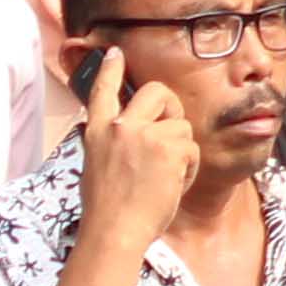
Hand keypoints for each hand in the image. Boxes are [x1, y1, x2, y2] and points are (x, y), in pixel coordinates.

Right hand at [70, 47, 197, 249]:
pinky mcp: (168, 147)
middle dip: (171, 107)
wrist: (114, 231)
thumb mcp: (95, 167)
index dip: (110, 69)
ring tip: (166, 177)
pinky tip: (173, 186)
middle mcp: (120, 126)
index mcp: (97, 131)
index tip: (115, 54)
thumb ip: (109, 144)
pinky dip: (188, 169)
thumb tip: (122, 134)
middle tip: (171, 131)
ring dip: (181, 151)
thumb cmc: (106, 211)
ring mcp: (144, 134)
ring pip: (181, 126)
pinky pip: (191, 148)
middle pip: (157, 92)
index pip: (102, 90)